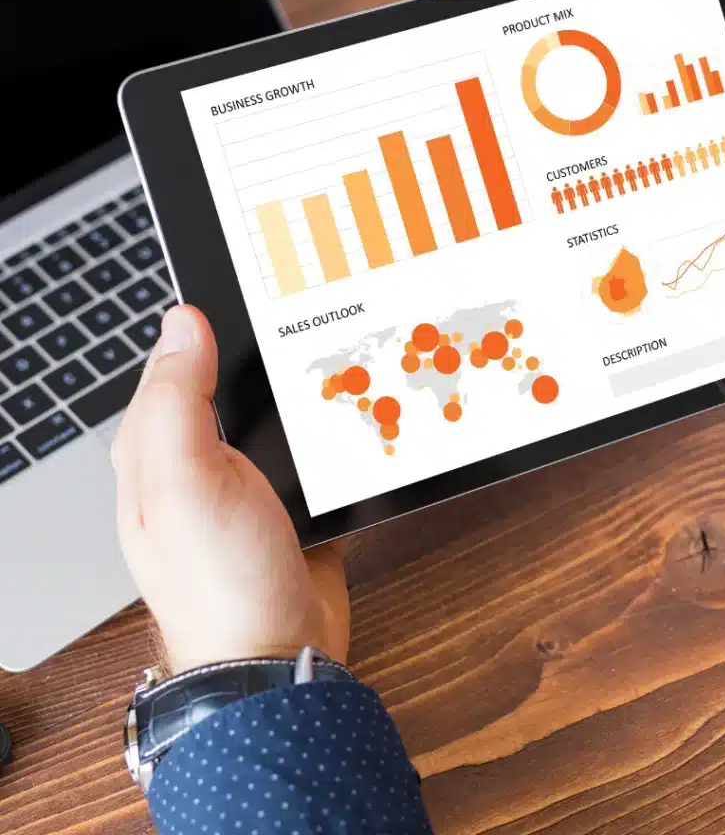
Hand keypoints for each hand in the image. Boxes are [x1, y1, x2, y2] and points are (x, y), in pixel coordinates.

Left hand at [112, 305, 349, 673]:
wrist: (279, 655)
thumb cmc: (219, 582)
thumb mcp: (185, 482)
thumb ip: (178, 401)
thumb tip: (183, 323)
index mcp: (153, 453)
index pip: (169, 367)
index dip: (200, 330)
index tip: (242, 295)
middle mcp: (193, 464)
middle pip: (222, 386)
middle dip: (254, 354)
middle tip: (294, 322)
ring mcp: (241, 484)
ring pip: (265, 415)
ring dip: (292, 390)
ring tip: (326, 355)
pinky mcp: (283, 500)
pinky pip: (300, 449)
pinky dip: (320, 428)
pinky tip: (344, 410)